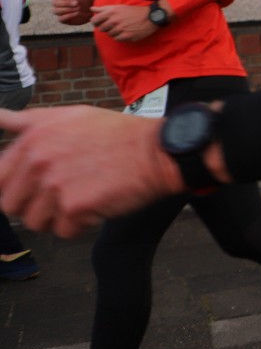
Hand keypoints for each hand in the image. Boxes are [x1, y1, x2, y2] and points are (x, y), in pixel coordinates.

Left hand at [0, 107, 182, 237]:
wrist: (158, 151)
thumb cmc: (118, 133)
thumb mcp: (71, 115)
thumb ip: (28, 120)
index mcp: (33, 140)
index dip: (16, 187)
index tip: (37, 186)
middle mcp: (39, 162)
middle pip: (12, 206)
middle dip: (34, 205)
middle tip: (63, 195)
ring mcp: (55, 186)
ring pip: (35, 223)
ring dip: (57, 218)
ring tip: (82, 199)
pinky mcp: (75, 207)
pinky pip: (64, 232)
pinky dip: (80, 226)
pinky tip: (96, 206)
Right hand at [50, 0, 92, 24]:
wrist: (91, 10)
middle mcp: (57, 3)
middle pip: (54, 2)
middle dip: (66, 2)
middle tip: (77, 2)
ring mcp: (59, 11)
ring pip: (56, 11)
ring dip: (67, 9)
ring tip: (78, 7)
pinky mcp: (62, 19)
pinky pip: (60, 19)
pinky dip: (68, 16)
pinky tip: (76, 13)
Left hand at [90, 5, 158, 42]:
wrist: (150, 17)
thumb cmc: (133, 11)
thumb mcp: (118, 7)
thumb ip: (103, 8)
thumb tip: (91, 8)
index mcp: (111, 12)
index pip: (94, 20)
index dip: (97, 22)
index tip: (102, 22)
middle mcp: (115, 20)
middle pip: (101, 29)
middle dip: (106, 27)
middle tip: (115, 24)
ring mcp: (120, 29)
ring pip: (109, 34)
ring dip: (114, 32)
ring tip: (122, 27)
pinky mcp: (126, 36)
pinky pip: (116, 39)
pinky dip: (120, 36)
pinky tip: (126, 31)